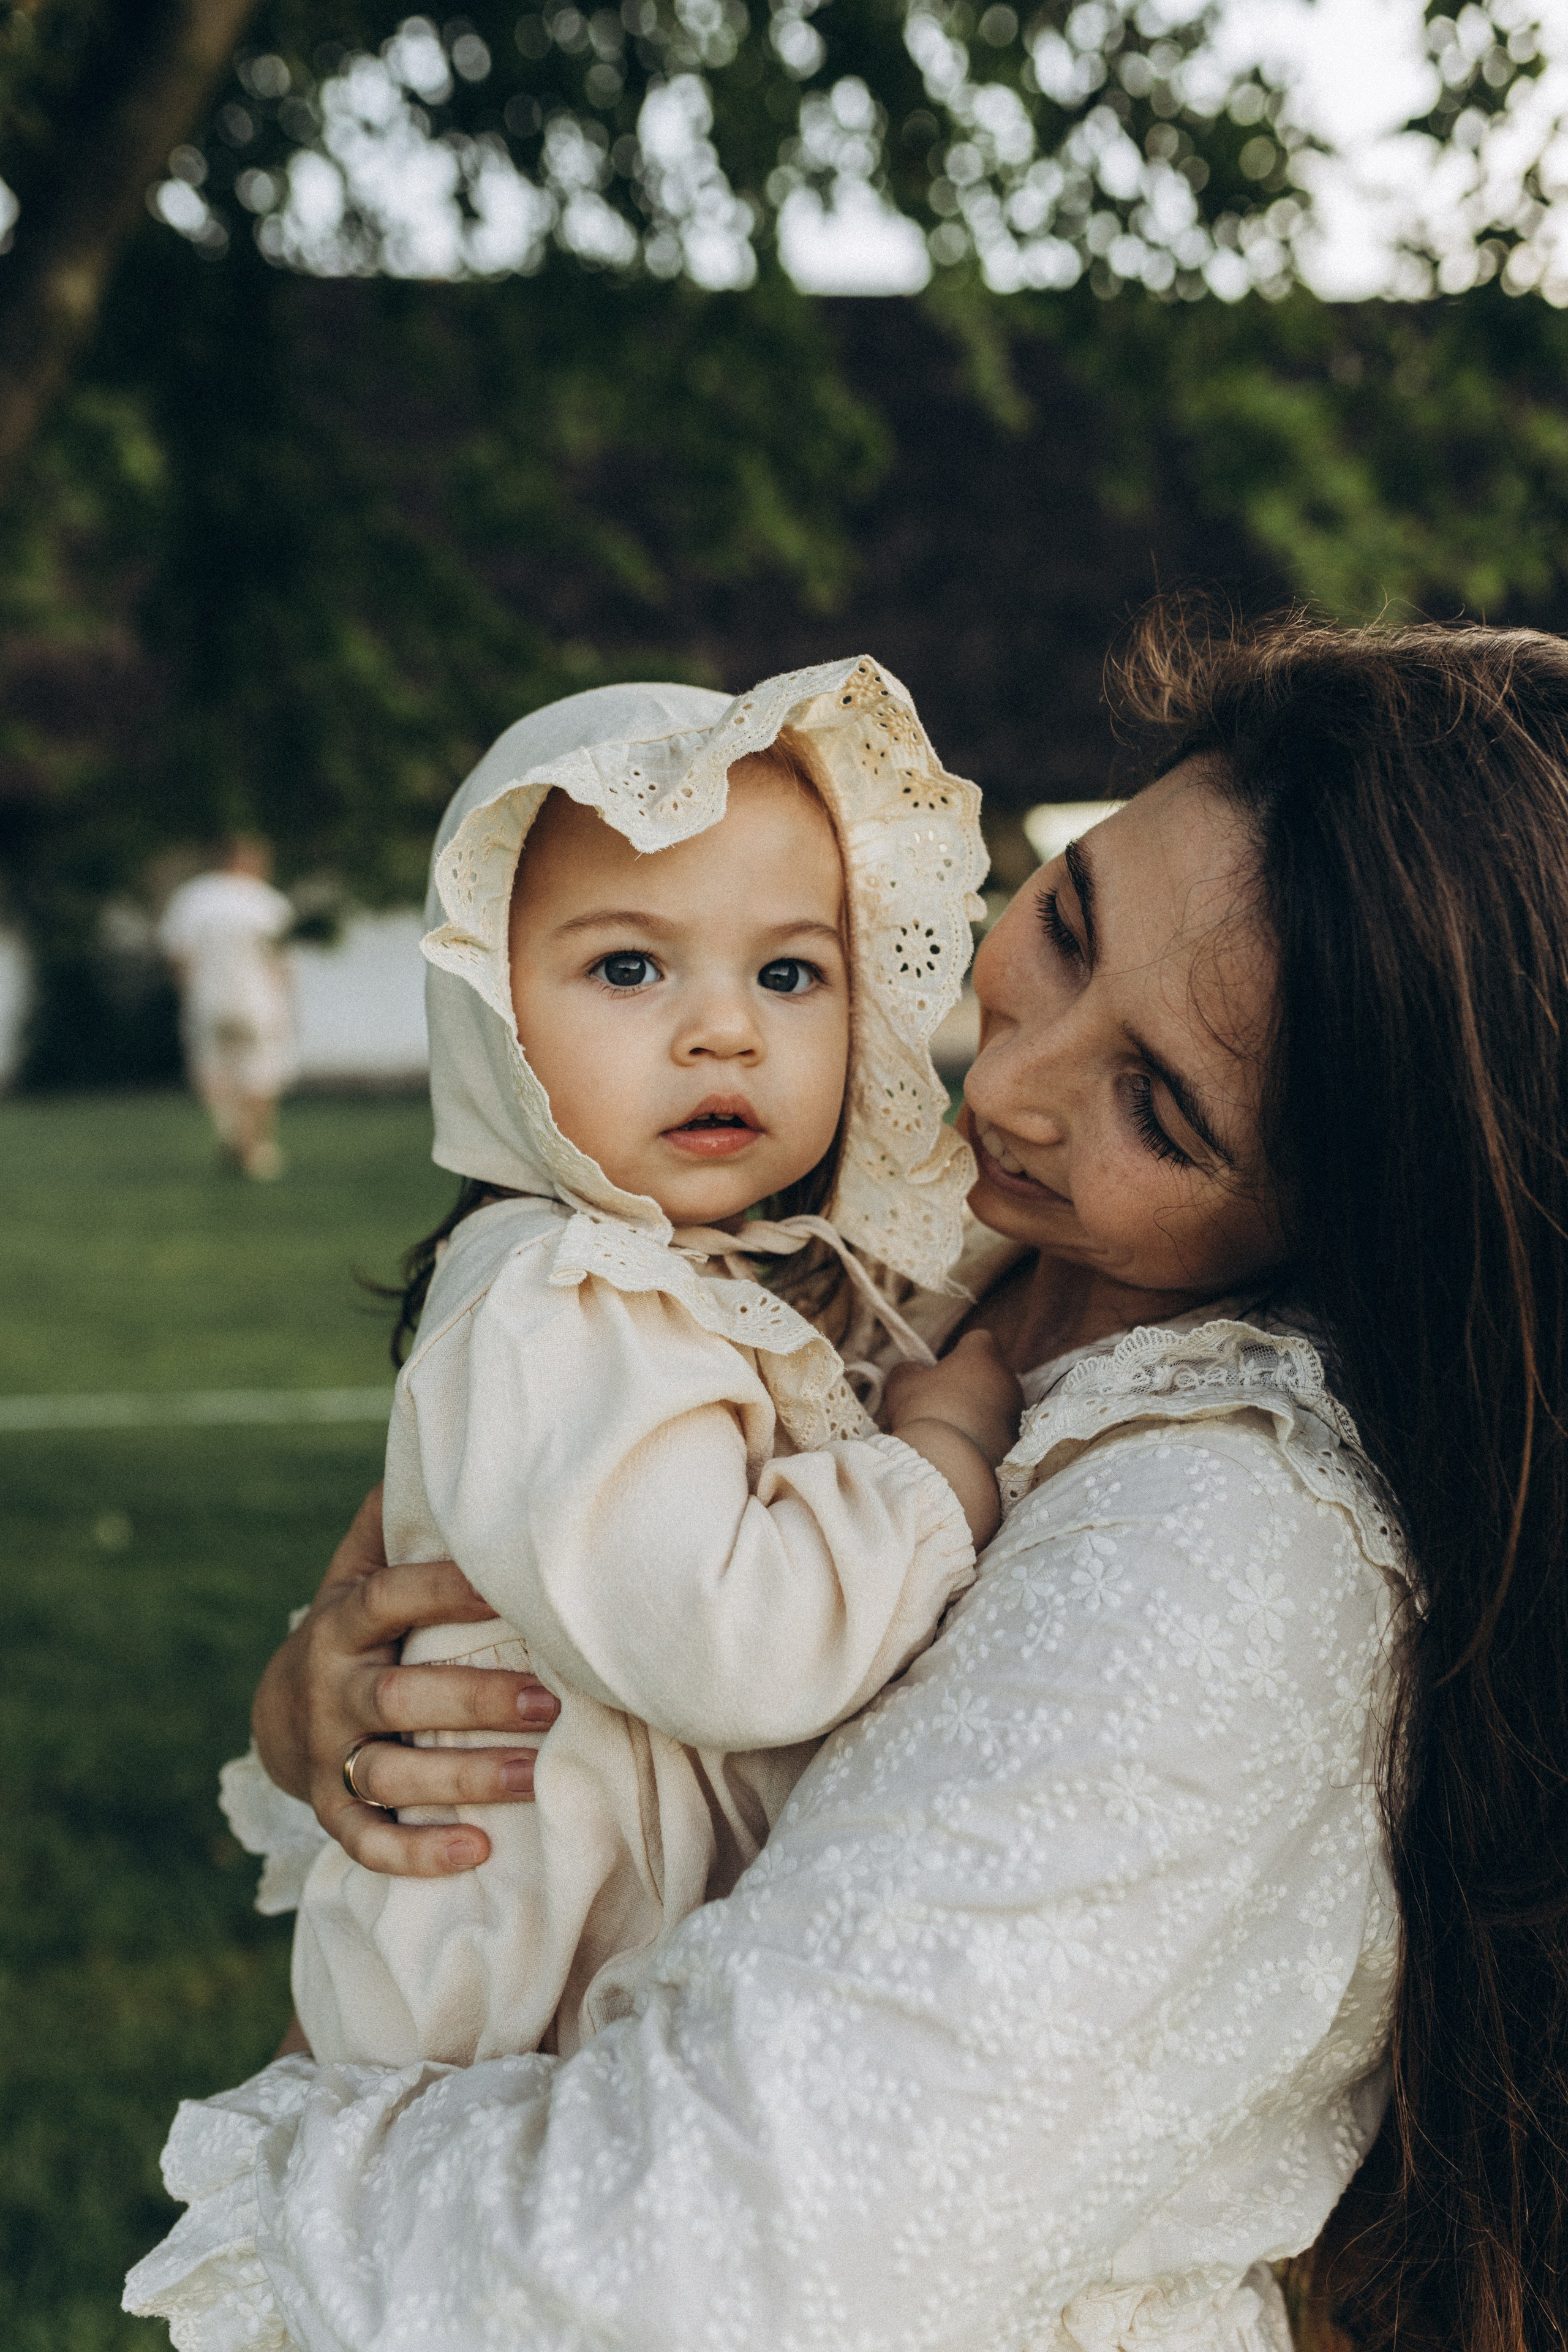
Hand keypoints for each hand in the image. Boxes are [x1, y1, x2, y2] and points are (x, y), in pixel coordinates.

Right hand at [251, 1484, 560, 1876]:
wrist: (279, 1716)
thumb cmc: (350, 1633)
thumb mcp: (354, 1574)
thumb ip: (392, 1526)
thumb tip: (436, 1444)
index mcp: (341, 1623)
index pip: (389, 1598)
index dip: (444, 1588)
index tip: (509, 1585)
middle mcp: (331, 1690)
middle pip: (397, 1697)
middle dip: (473, 1702)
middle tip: (550, 1701)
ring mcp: (327, 1756)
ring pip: (390, 1773)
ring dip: (464, 1780)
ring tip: (537, 1776)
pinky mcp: (330, 1810)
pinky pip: (367, 1839)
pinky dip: (416, 1852)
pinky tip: (477, 1852)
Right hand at [884, 1330, 1023, 1467]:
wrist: (952, 1465)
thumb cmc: (926, 1413)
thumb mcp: (903, 1384)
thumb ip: (909, 1370)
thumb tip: (914, 1371)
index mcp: (982, 1356)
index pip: (980, 1340)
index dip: (961, 1351)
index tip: (943, 1368)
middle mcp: (1007, 1380)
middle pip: (990, 1374)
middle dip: (970, 1384)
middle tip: (941, 1402)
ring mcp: (1016, 1413)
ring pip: (996, 1405)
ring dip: (978, 1413)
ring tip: (950, 1431)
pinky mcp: (1017, 1445)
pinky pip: (999, 1434)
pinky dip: (984, 1439)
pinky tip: (963, 1451)